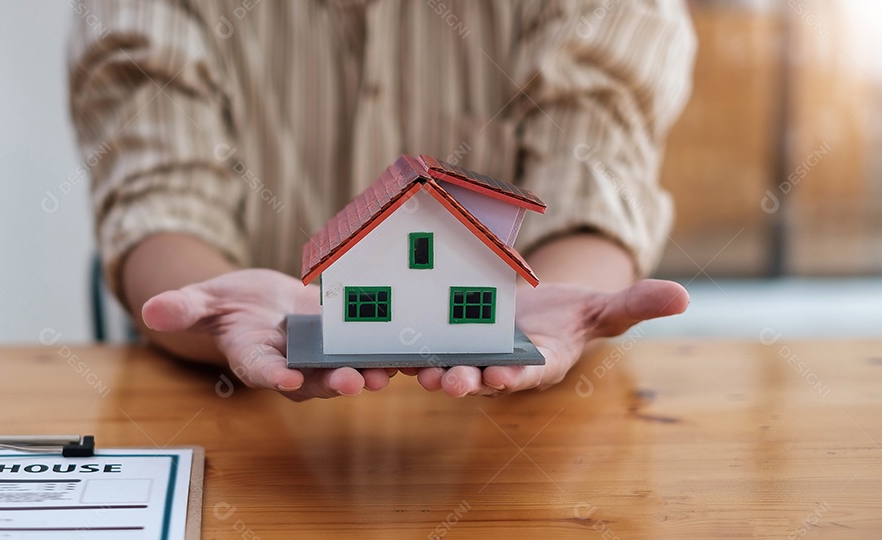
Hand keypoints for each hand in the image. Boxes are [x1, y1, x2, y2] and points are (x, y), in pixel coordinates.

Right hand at [141, 269, 394, 400]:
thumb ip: (181, 309)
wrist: (256, 303)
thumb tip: (149, 310)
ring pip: (342, 370)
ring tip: (386, 373)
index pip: (258, 370)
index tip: (283, 378)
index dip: (271, 375)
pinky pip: (364, 350)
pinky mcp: (341, 343)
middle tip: (352, 384)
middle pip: (310, 381)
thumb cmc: (225, 304)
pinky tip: (411, 352)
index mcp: (252, 357)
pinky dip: (385, 353)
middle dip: (331, 383)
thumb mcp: (201, 301)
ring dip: (365, 374)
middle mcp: (288, 365)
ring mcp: (317, 357)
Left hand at [411, 279, 689, 396]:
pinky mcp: (441, 341)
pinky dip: (400, 348)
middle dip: (464, 381)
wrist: (533, 312)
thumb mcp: (604, 309)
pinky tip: (376, 342)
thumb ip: (637, 306)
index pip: (527, 373)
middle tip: (450, 382)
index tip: (501, 376)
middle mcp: (499, 365)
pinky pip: (417, 347)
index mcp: (537, 362)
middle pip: (478, 378)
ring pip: (442, 366)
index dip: (514, 376)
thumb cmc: (570, 315)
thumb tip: (684, 296)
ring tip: (409, 370)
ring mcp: (468, 355)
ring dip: (425, 370)